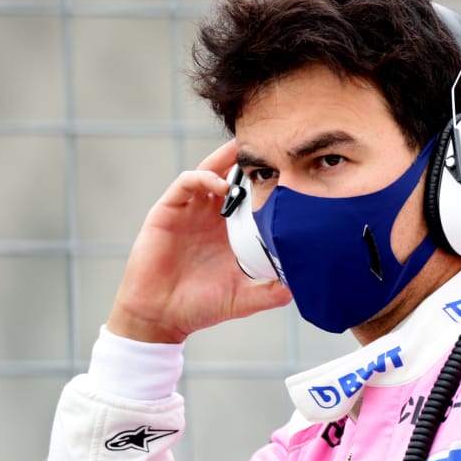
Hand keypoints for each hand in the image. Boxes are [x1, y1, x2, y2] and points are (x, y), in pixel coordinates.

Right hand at [106, 139, 292, 343]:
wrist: (161, 317)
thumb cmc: (200, 307)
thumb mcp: (243, 299)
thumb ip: (270, 292)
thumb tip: (299, 287)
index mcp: (229, 231)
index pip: (249, 197)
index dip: (265, 182)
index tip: (289, 171)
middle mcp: (209, 216)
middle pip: (230, 176)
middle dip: (246, 159)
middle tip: (270, 143)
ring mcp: (188, 212)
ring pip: (208, 171)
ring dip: (226, 161)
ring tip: (247, 155)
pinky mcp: (167, 212)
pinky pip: (184, 184)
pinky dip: (202, 178)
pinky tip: (220, 185)